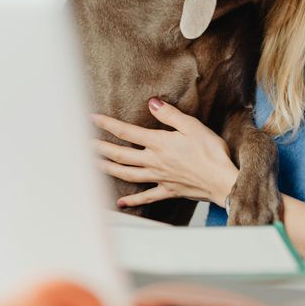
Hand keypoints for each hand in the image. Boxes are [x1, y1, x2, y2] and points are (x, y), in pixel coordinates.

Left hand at [91, 98, 238, 209]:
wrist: (222, 180)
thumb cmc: (211, 151)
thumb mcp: (192, 125)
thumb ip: (169, 115)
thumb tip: (151, 103)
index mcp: (159, 143)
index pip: (127, 132)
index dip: (107, 125)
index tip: (92, 118)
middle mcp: (154, 161)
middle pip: (120, 155)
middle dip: (99, 148)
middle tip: (82, 143)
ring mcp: (159, 178)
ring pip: (127, 174)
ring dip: (107, 169)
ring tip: (93, 165)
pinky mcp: (168, 191)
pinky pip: (146, 196)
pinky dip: (132, 200)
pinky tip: (120, 202)